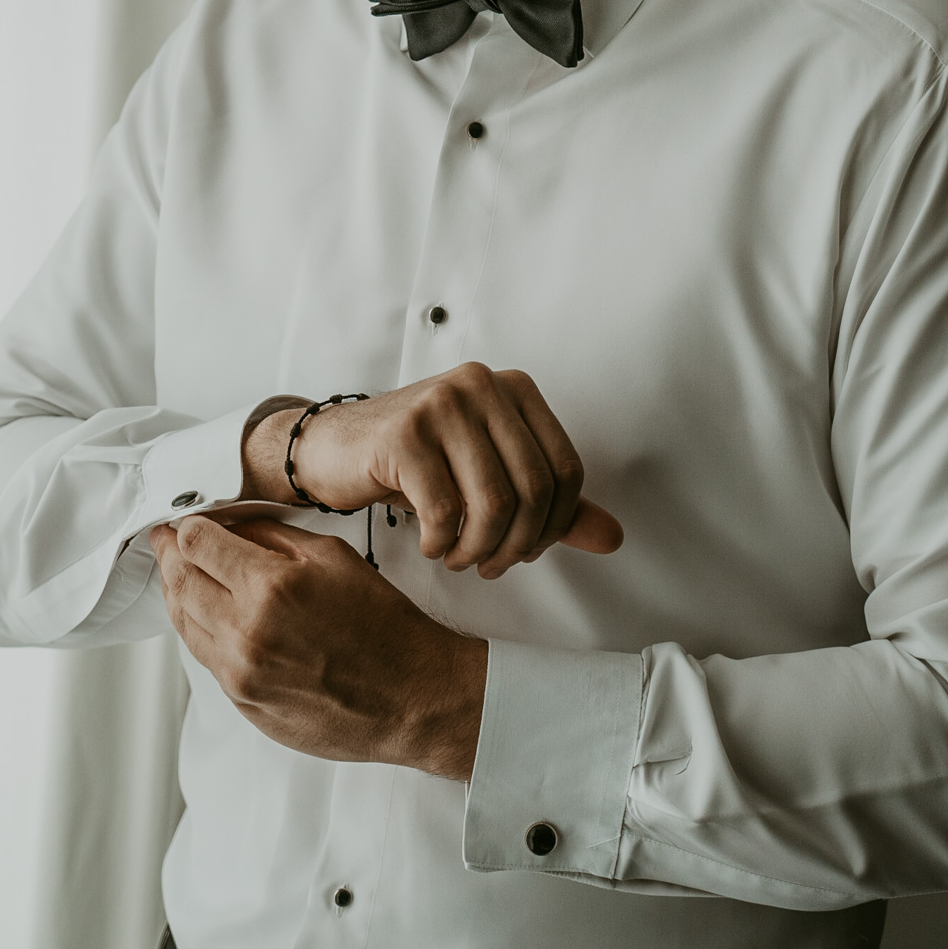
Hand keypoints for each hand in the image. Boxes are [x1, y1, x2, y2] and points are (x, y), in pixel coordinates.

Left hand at [150, 516, 487, 778]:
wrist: (411, 697)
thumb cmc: (383, 625)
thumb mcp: (334, 557)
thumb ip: (272, 536)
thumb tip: (230, 524)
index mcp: (270, 588)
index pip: (197, 545)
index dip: (184, 527)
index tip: (181, 521)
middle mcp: (246, 634)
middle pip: (179, 583)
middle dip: (170, 556)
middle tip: (166, 541)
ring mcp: (240, 675)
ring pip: (184, 624)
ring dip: (177, 593)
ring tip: (179, 573)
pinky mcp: (244, 704)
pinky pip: (205, 658)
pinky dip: (199, 630)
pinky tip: (208, 614)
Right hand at [243, 363, 621, 578]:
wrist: (335, 448)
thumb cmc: (419, 463)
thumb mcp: (491, 477)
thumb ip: (553, 506)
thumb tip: (612, 538)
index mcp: (514, 389)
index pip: (567, 469)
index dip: (554, 525)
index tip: (527, 549)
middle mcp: (482, 385)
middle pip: (534, 489)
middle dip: (517, 544)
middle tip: (491, 563)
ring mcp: (442, 404)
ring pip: (493, 503)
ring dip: (479, 549)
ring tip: (460, 556)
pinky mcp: (404, 434)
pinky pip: (444, 510)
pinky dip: (442, 543)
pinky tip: (431, 543)